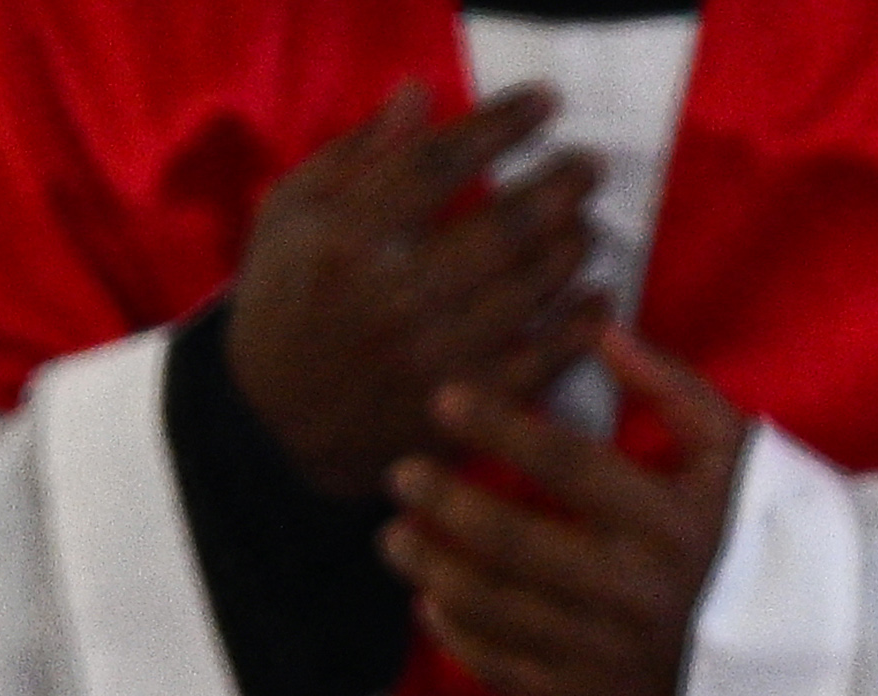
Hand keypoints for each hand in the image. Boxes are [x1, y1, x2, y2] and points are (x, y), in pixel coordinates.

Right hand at [225, 85, 606, 502]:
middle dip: (560, 185)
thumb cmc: (288, 298)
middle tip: (590, 163)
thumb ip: (358, 153)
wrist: (279, 421)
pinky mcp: (469, 406)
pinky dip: (583, 324)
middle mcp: (394, 295)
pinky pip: (546, 360)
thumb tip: (421, 92)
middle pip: (503, 225)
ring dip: (574, 247)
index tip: (546, 102)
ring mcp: (437, 355)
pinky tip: (599, 295)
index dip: (501, 125)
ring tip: (587, 222)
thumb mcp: (293, 214)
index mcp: (345, 237)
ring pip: (532, 288)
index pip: (439, 163)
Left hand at [389, 329, 755, 695]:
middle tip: (400, 474)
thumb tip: (599, 329)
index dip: (495, 424)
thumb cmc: (776, 550)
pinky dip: (461, 639)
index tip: (442, 399)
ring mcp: (614, 656)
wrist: (821, 670)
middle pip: (509, 539)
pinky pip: (511, 673)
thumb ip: (676, 392)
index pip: (563, 462)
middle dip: (442, 501)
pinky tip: (437, 605)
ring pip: (496, 609)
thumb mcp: (746, 461)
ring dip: (432, 569)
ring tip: (398, 538)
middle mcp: (636, 591)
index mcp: (672, 523)